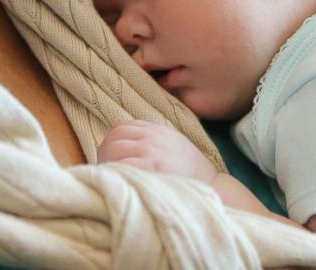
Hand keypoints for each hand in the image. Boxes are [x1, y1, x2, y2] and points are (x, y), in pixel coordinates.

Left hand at [96, 120, 218, 184]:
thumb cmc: (190, 172)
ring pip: (113, 150)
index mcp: (157, 130)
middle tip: (105, 171)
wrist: (211, 187)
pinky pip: (120, 167)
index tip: (109, 158)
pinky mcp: (149, 169)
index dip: (111, 142)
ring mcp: (150, 152)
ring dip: (106, 165)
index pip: (122, 127)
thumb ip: (152, 140)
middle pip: (114, 138)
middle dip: (104, 154)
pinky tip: (118, 184)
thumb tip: (123, 145)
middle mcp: (152, 138)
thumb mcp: (173, 145)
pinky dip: (113, 174)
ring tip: (109, 179)